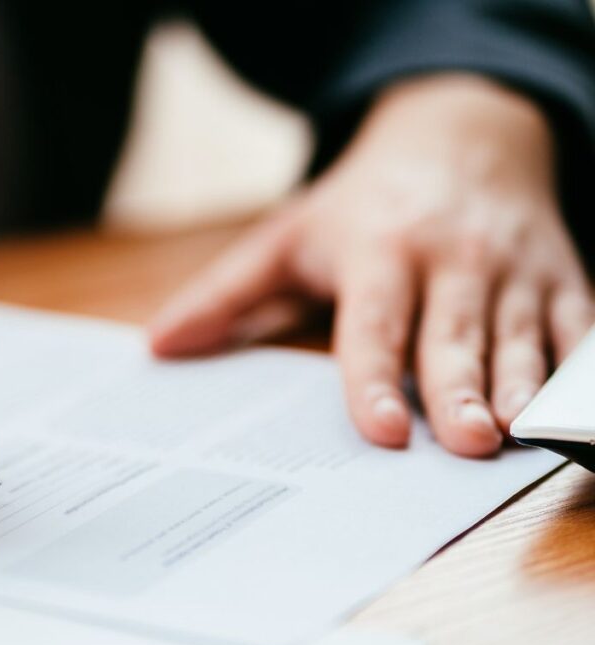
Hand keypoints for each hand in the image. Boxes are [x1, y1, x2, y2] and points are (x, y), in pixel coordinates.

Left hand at [150, 75, 592, 456]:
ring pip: (520, 335)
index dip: (374, 377)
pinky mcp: (559, 277)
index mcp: (379, 251)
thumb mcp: (286, 237)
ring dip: (520, 387)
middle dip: (459, 388)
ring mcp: (512, 269)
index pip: (374, 323)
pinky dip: (574, 366)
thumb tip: (157, 346)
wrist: (461, 136)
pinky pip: (575, 326)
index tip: (379, 428)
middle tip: (463, 443)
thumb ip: (225, 294)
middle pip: (452, 333)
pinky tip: (568, 410)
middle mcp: (449, 259)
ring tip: (513, 436)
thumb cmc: (361, 204)